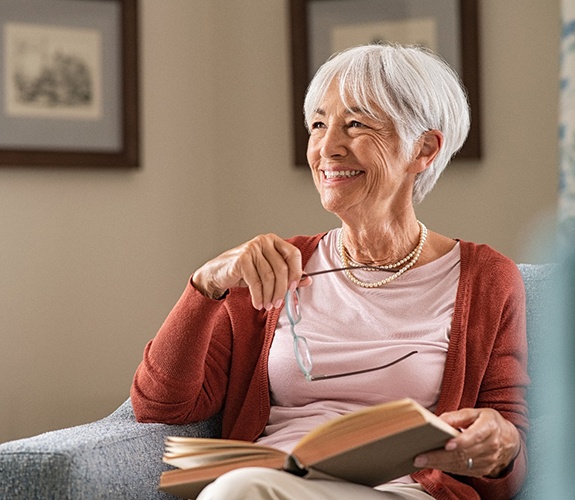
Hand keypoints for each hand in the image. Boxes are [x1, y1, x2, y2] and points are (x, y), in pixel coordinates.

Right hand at [192, 234, 310, 309]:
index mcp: (274, 241)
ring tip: (267, 305)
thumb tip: (308, 280)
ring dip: (270, 295)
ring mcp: (252, 248)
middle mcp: (264, 241)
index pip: (294, 254)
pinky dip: (258, 296)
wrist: (218, 273)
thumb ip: (288, 275)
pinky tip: (258, 303)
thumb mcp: (268, 272)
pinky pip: (256, 282)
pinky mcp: (241, 259)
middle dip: (282, 290)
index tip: (294, 288)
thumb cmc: (245, 272)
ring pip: (269, 277)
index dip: (297, 272)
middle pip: (282, 268)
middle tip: (278, 303)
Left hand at [413, 407, 520, 477]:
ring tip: (421, 461)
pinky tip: (433, 464)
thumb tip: (439, 420)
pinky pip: (462, 470)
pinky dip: (446, 468)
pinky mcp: (482, 470)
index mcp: (489, 427)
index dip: (462, 441)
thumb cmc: (487, 422)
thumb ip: (457, 416)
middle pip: (463, 453)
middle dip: (440, 456)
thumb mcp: (475, 412)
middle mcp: (491, 446)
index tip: (447, 444)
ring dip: (440, 464)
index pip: (476, 436)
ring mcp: (488, 461)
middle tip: (421, 456)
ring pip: (461, 464)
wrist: (508, 440)